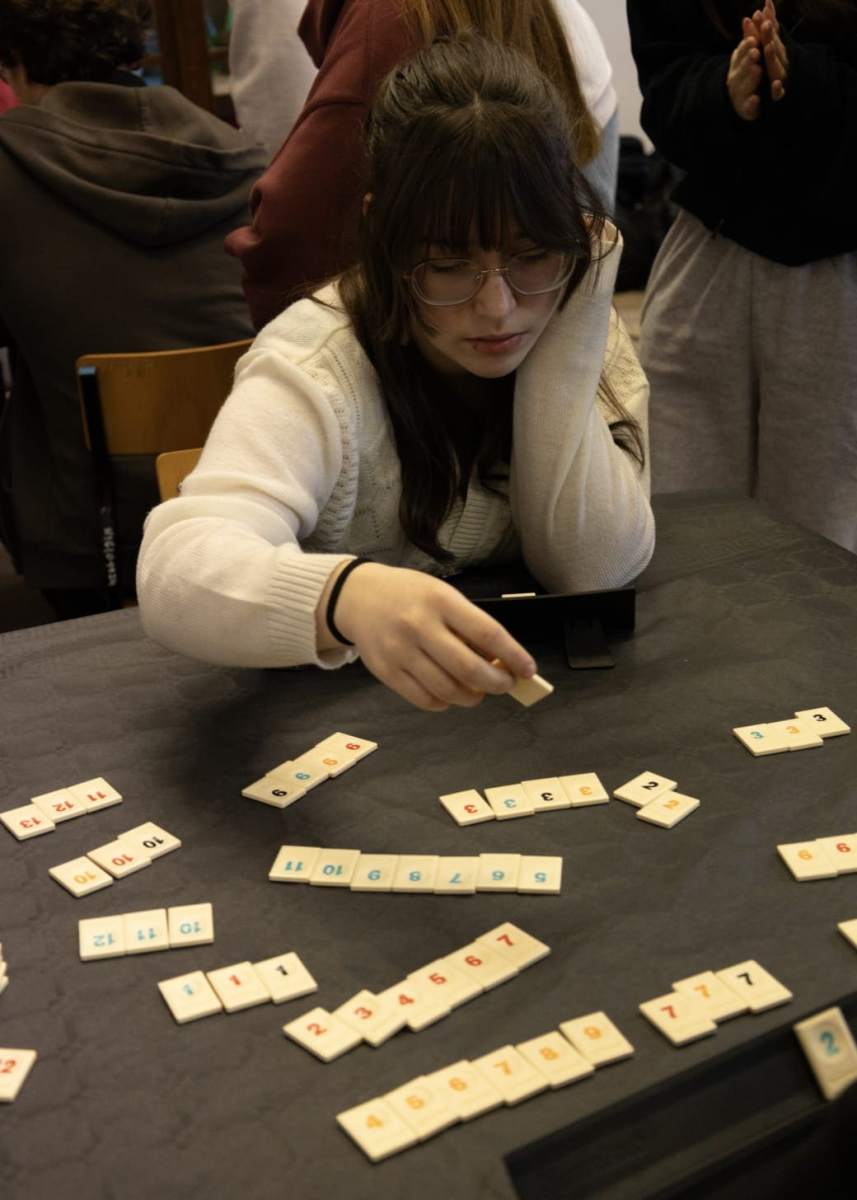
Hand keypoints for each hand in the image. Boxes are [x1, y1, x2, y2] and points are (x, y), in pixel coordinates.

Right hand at [320, 561, 536, 711]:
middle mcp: (419, 625)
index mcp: (440, 601)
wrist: (357, 597)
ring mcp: (400, 651)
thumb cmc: (409, 596)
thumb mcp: (441, 595)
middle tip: (505, 684)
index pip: (487, 634)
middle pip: (469, 669)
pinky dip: (445, 703)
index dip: (513, 656)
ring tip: (478, 691)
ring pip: (448, 690)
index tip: (528, 669)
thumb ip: (468, 625)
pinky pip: (425, 700)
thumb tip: (499, 662)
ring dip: (472, 697)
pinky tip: (450, 694)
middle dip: (496, 683)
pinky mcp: (386, 672)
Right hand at [728, 27, 763, 120]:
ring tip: (757, 70)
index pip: (740, 55)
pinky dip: (751, 104)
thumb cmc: (744, 77)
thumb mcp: (744, 58)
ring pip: (743, 87)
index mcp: (736, 67)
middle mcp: (735, 81)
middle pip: (740, 70)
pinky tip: (756, 99)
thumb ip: (747, 41)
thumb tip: (748, 18)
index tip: (753, 40)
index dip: (745, 48)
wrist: (736, 104)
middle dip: (748, 61)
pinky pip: (748, 107)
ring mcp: (739, 95)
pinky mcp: (745, 110)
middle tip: (756, 52)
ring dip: (750, 79)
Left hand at [751, 0, 788, 101]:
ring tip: (767, 47)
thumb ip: (764, 31)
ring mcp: (781, 78)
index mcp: (776, 52)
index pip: (770, 35)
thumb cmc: (772, 71)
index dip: (765, 23)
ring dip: (773, 56)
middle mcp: (780, 62)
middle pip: (775, 47)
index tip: (757, 12)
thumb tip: (761, 6)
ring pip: (777, 67)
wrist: (780, 97)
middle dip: (769, 35)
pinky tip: (775, 85)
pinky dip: (777, 89)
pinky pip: (778, 93)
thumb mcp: (766, 50)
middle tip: (764, 23)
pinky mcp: (778, 96)